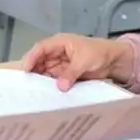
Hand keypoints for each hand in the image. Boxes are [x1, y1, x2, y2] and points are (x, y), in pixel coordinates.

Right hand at [20, 34, 134, 90]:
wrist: (114, 61)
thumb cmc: (99, 53)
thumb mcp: (84, 60)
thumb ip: (71, 72)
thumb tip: (60, 86)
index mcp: (60, 43)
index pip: (40, 48)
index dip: (31, 58)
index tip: (25, 70)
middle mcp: (56, 54)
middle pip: (39, 62)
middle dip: (32, 73)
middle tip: (24, 86)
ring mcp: (60, 65)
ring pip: (44, 73)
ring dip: (40, 82)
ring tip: (32, 94)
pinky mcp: (65, 76)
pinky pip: (53, 81)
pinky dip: (49, 87)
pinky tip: (44, 96)